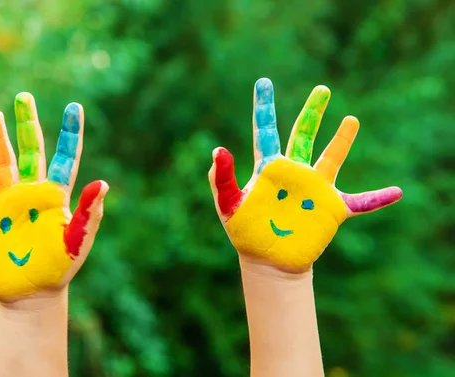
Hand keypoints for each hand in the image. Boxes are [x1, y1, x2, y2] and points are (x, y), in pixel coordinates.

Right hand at [0, 93, 107, 301]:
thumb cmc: (60, 267)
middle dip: (27, 123)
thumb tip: (102, 183)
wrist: (34, 293)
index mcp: (56, 195)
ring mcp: (7, 205)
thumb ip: (89, 213)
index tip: (74, 107)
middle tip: (24, 97)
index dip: (70, 133)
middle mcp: (31, 193)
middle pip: (30, 150)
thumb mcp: (77, 240)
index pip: (66, 157)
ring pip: (1, 165)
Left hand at [209, 78, 401, 272]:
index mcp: (268, 168)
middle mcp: (294, 172)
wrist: (267, 260)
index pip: (265, 131)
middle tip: (322, 89)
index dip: (264, 107)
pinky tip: (397, 192)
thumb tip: (219, 149)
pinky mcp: (331, 209)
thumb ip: (222, 179)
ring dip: (342, 141)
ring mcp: (314, 189)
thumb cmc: (245, 232)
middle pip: (304, 135)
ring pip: (331, 159)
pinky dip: (377, 199)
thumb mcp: (229, 205)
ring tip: (351, 120)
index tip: (263, 82)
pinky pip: (360, 203)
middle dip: (312, 112)